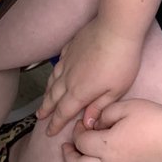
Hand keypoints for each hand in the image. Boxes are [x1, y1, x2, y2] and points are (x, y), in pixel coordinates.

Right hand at [38, 17, 142, 136]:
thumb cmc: (122, 61)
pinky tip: (56, 73)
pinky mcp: (72, 46)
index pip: (63, 112)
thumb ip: (99, 107)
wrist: (116, 29)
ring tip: (44, 99)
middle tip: (39, 117)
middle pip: (53, 96)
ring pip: (53, 79)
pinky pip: (59, 62)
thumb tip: (86, 123)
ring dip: (47, 92)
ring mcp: (69, 60)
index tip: (48, 132)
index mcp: (80, 91)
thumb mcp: (116, 91)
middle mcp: (69, 77)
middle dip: (46, 108)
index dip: (55, 123)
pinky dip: (55, 71)